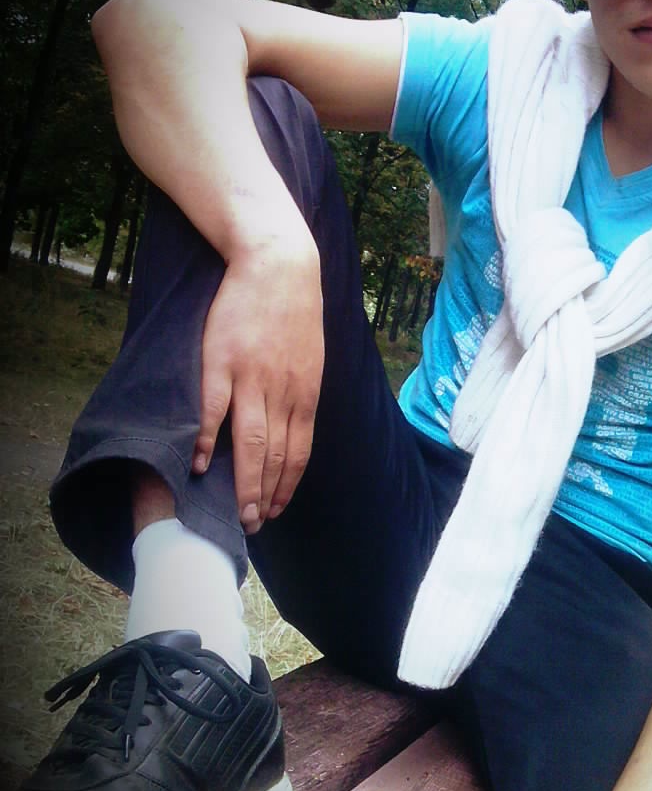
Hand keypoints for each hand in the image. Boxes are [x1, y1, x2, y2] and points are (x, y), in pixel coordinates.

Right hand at [192, 239, 323, 531]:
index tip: (278, 509)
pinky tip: (201, 466)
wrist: (278, 264)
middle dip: (266, 496)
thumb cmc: (294, 311)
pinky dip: (209, 441)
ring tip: (237, 512)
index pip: (298, 452)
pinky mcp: (222, 361)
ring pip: (250, 442)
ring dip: (244, 483)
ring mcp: (252, 378)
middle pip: (275, 456)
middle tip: (254, 526)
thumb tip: (295, 426)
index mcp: (305, 393)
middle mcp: (283, 392)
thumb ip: (301, 393)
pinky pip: (215, 409)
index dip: (287, 485)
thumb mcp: (310, 357)